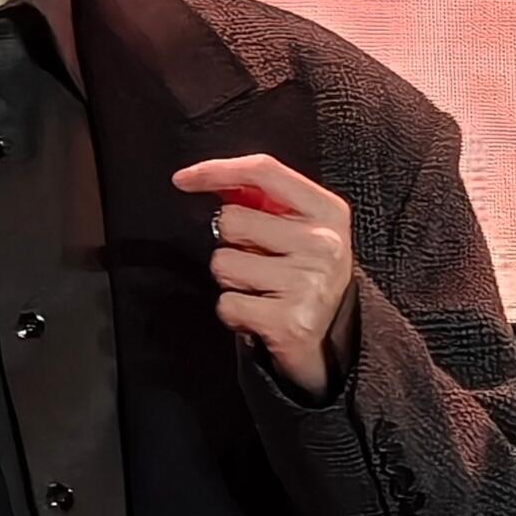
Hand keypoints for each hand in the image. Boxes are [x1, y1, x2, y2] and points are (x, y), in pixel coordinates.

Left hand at [172, 151, 356, 400]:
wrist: (331, 345)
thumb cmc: (305, 277)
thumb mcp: (299, 229)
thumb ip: (262, 201)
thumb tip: (209, 179)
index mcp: (327, 211)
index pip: (264, 171)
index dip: (217, 170)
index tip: (184, 179)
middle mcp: (323, 243)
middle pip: (232, 220)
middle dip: (231, 243)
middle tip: (259, 263)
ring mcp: (308, 282)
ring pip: (222, 263)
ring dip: (230, 281)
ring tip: (261, 291)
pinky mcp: (290, 321)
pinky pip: (226, 304)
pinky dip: (233, 313)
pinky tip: (258, 315)